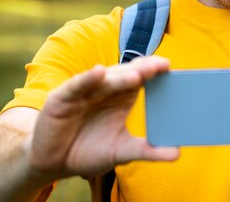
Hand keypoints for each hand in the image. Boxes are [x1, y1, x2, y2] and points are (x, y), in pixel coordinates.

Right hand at [26, 56, 178, 180]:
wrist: (52, 162)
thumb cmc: (88, 151)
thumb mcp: (121, 152)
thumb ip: (147, 150)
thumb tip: (177, 153)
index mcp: (121, 96)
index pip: (141, 79)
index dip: (155, 73)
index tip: (172, 70)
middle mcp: (105, 88)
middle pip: (126, 75)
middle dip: (144, 70)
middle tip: (162, 66)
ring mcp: (84, 91)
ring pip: (105, 80)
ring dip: (120, 76)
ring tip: (137, 75)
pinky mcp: (63, 97)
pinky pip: (77, 85)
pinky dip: (87, 79)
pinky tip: (98, 73)